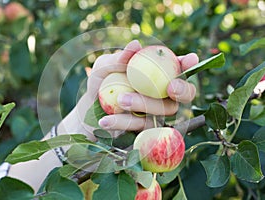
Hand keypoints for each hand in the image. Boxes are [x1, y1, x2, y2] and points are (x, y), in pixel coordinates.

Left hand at [76, 40, 197, 133]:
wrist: (89, 110)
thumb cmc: (100, 84)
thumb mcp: (103, 68)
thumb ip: (118, 58)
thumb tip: (135, 45)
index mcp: (156, 73)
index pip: (179, 68)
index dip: (188, 64)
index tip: (190, 59)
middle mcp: (162, 93)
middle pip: (185, 94)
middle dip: (183, 90)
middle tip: (171, 87)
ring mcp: (156, 113)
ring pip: (165, 110)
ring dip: (145, 104)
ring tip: (120, 99)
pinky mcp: (146, 130)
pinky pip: (143, 127)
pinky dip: (123, 122)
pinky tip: (105, 120)